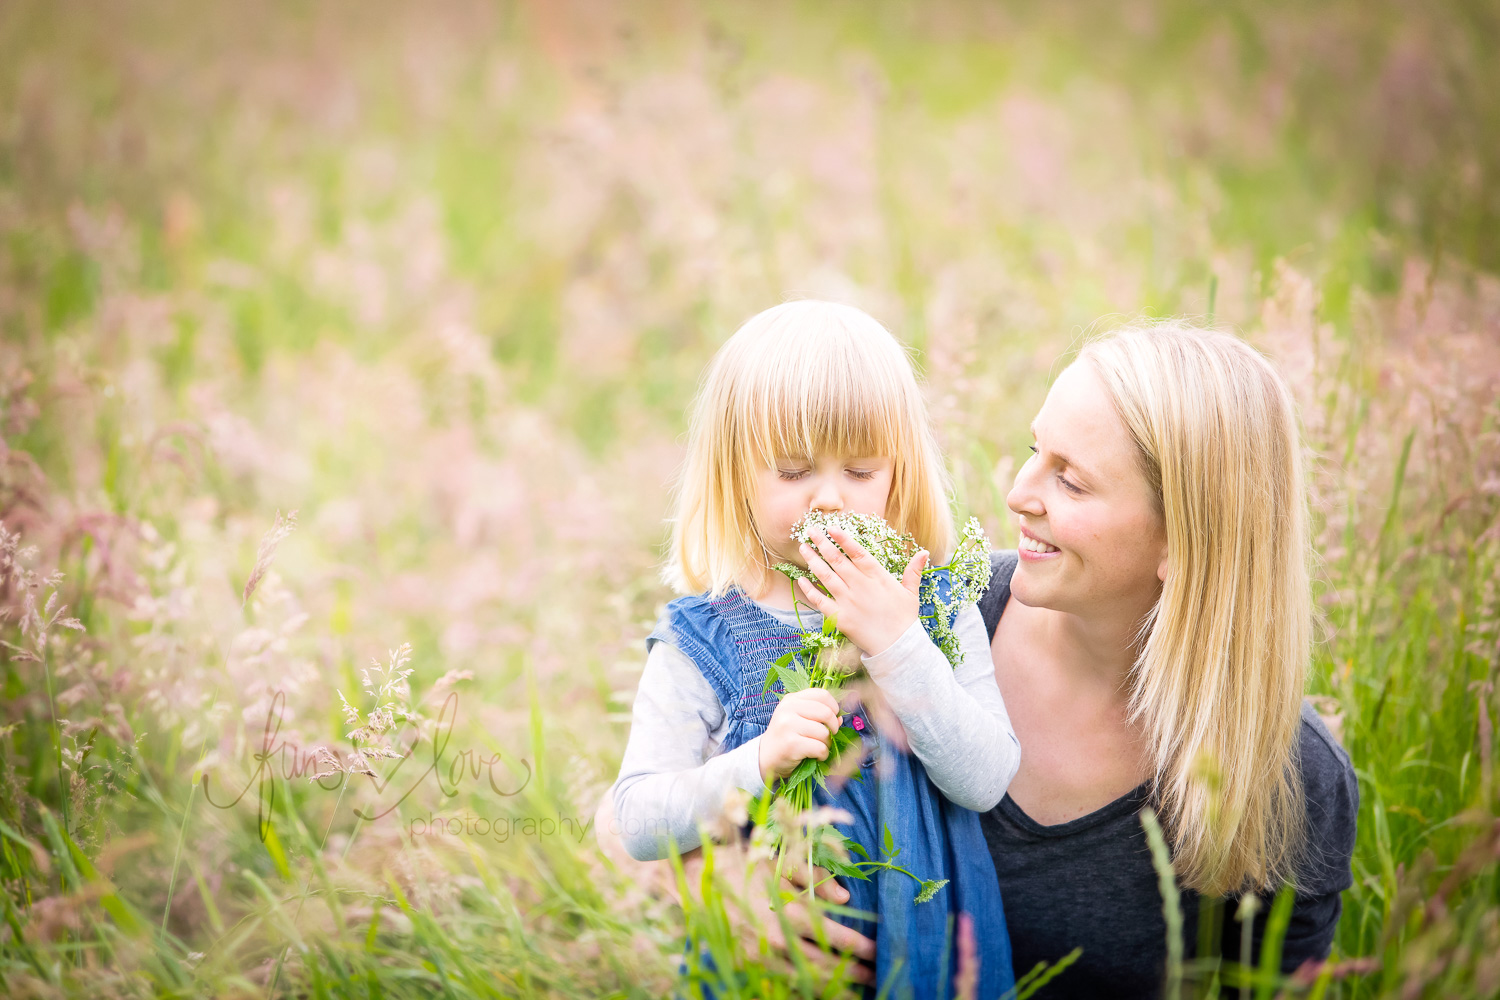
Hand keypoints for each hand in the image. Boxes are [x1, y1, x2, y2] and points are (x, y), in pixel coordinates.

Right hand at [592, 793, 875, 985]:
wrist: (683, 873)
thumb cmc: (733, 856)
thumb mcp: (772, 857)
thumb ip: (810, 874)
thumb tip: (844, 896)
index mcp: (780, 910)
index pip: (831, 936)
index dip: (858, 946)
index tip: (879, 950)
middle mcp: (769, 938)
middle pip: (821, 964)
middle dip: (851, 972)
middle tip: (875, 974)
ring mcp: (754, 955)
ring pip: (801, 979)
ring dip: (831, 985)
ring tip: (856, 987)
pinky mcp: (742, 960)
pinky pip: (778, 981)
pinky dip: (802, 986)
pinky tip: (818, 987)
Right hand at [760, 688, 841, 783]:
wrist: (765, 758)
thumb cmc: (786, 738)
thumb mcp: (798, 719)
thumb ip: (818, 715)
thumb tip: (840, 718)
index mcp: (791, 700)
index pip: (822, 695)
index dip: (834, 707)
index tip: (833, 718)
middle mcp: (788, 709)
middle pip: (826, 713)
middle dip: (834, 727)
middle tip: (830, 735)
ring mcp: (788, 725)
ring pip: (824, 732)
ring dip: (827, 743)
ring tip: (819, 747)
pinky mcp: (791, 744)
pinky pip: (820, 748)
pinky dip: (823, 755)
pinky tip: (816, 756)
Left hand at [796, 524, 925, 656]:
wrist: (897, 647)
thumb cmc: (905, 619)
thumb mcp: (911, 592)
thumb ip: (913, 571)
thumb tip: (925, 552)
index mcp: (877, 577)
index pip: (857, 552)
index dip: (843, 538)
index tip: (831, 527)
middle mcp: (860, 586)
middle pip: (836, 560)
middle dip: (821, 543)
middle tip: (810, 530)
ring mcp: (848, 601)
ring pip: (825, 576)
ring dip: (812, 560)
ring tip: (803, 547)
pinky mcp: (839, 617)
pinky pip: (819, 600)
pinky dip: (809, 589)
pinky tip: (800, 579)